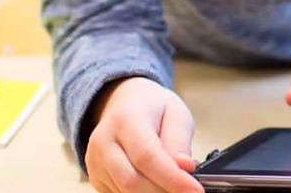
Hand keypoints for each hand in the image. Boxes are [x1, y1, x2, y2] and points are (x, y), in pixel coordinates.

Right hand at [85, 77, 200, 192]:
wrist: (125, 105)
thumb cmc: (154, 109)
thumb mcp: (176, 114)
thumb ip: (179, 141)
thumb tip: (184, 167)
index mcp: (125, 119)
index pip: (147, 156)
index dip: (172, 178)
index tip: (195, 190)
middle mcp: (103, 142)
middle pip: (132, 181)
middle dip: (164, 192)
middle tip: (188, 191)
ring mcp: (95, 162)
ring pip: (126, 192)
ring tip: (175, 185)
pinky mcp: (96, 177)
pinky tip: (158, 185)